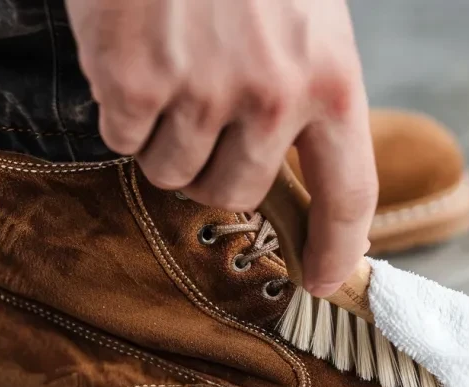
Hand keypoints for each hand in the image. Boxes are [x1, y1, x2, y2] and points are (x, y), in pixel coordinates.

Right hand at [66, 0, 376, 296]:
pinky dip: (120, 110)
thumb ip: (310, 93)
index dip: (338, 246)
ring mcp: (204, 95)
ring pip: (173, 174)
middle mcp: (274, 98)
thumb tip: (301, 169)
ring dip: (162, 137)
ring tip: (168, 67)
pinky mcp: (138, 86)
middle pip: (236, 193)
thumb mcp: (308, 20)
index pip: (348, 192)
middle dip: (212, 170)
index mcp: (332, 81)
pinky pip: (122, 141)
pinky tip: (134, 55)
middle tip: (201, 113)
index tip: (326, 279)